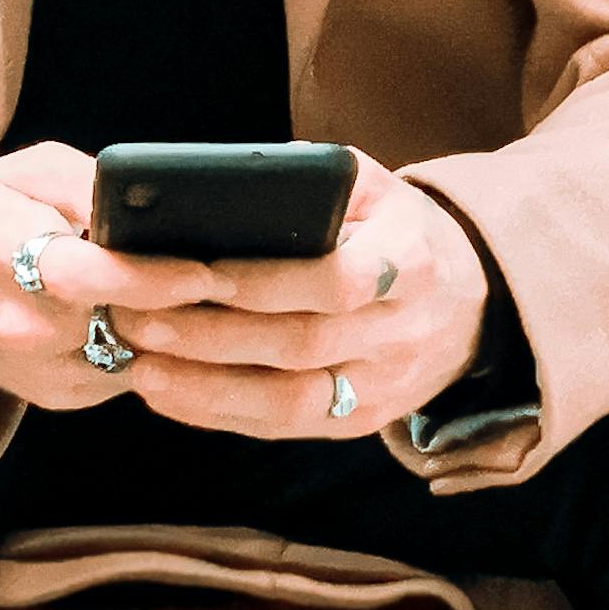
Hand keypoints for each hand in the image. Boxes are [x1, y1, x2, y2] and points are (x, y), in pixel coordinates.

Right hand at [0, 143, 223, 413]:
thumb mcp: (28, 170)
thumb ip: (87, 183)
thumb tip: (146, 201)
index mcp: (9, 256)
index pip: (90, 278)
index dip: (153, 279)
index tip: (207, 272)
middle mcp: (24, 325)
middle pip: (124, 324)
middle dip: (180, 307)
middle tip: (227, 283)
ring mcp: (40, 368)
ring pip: (134, 357)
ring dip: (170, 334)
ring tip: (200, 301)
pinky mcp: (56, 394)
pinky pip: (123, 375)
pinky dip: (146, 350)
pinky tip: (155, 320)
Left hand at [106, 153, 491, 438]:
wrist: (470, 305)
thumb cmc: (398, 232)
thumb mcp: (378, 189)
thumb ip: (319, 181)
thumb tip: (225, 183)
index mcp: (411, 261)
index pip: (338, 281)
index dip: (266, 282)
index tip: (200, 270)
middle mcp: (403, 332)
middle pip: (300, 345)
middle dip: (212, 336)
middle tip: (139, 318)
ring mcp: (384, 387)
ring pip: (289, 401)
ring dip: (206, 387)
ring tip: (140, 365)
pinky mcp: (361, 423)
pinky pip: (284, 427)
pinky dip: (219, 414)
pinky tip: (166, 393)